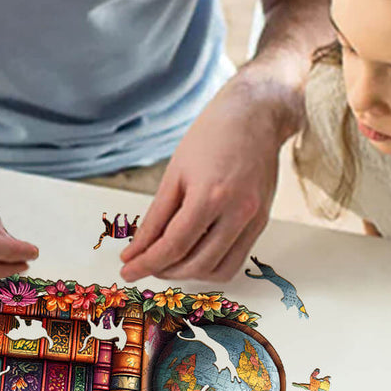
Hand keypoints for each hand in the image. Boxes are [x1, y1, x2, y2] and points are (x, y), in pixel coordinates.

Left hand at [119, 72, 298, 282]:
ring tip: (167, 263)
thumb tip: (137, 249)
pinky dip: (211, 266)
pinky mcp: (262, 222)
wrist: (255, 116)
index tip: (127, 270)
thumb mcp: (174, 174)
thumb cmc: (211, 137)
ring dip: (188, 274)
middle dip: (164, 270)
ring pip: (218, 269)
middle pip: (196, 263)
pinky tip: (192, 256)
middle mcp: (237, 212)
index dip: (147, 262)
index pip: (174, 245)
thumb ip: (156, 217)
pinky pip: (236, 260)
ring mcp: (254, 219)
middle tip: (143, 265)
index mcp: (210, 195)